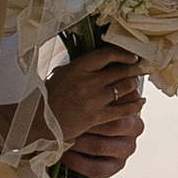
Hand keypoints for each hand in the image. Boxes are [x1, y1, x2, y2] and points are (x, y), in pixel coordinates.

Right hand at [45, 44, 143, 177]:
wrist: (37, 122)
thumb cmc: (47, 98)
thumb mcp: (60, 75)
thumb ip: (80, 68)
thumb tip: (99, 62)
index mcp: (77, 68)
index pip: (106, 54)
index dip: (123, 54)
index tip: (131, 57)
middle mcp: (87, 81)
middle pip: (120, 70)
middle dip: (134, 70)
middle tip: (140, 70)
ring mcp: (93, 99)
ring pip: (125, 87)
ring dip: (134, 84)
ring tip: (135, 84)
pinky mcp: (97, 116)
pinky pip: (124, 109)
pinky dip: (136, 105)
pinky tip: (140, 103)